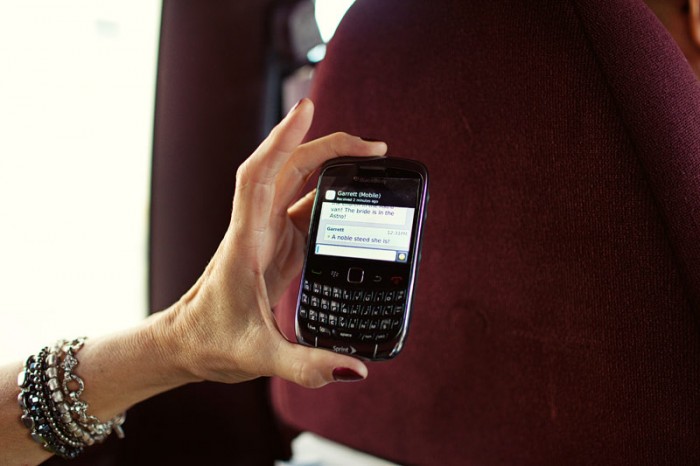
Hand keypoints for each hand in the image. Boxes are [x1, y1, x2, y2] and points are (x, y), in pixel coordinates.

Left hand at [164, 99, 386, 387]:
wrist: (187, 343)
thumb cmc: (211, 342)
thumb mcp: (260, 358)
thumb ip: (306, 365)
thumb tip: (355, 369)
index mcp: (246, 241)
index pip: (260, 175)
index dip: (281, 139)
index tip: (306, 110)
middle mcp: (256, 228)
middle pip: (289, 170)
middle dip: (328, 148)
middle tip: (374, 150)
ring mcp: (266, 234)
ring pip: (297, 184)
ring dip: (330, 166)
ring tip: (371, 164)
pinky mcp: (276, 246)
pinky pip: (304, 209)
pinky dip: (329, 197)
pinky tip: (354, 202)